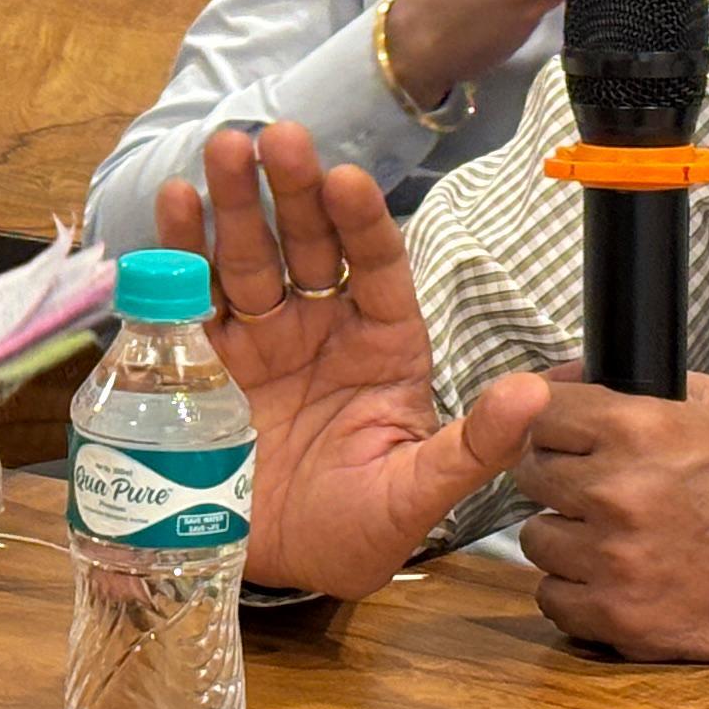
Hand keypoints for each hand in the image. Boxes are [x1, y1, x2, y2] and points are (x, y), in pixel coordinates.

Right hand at [158, 120, 543, 595]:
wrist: (272, 572)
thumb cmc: (355, 532)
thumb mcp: (419, 495)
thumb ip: (473, 445)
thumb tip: (535, 394)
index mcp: (383, 348)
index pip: (376, 269)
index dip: (361, 223)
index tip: (345, 179)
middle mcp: (321, 329)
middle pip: (307, 245)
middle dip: (292, 191)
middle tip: (278, 137)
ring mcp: (260, 340)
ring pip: (248, 257)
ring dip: (233, 202)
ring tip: (222, 148)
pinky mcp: (203, 362)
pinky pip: (190, 298)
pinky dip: (179, 250)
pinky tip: (173, 205)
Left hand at [516, 370, 708, 660]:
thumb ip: (639, 387)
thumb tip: (567, 377)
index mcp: (635, 428)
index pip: (537, 412)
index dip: (550, 424)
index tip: (566, 439)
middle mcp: (615, 492)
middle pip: (528, 474)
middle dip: (559, 479)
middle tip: (598, 491)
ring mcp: (614, 560)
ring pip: (535, 539)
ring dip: (566, 538)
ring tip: (613, 539)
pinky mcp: (622, 619)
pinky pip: (553, 598)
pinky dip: (576, 592)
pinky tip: (614, 581)